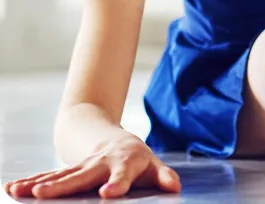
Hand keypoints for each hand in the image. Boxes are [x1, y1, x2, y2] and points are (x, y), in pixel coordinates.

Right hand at [3, 135, 179, 198]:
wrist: (119, 141)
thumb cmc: (139, 161)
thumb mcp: (154, 167)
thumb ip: (163, 177)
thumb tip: (175, 187)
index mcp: (125, 164)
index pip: (121, 176)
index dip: (116, 184)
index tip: (108, 194)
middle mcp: (100, 164)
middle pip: (81, 176)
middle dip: (62, 185)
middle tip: (43, 194)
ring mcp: (82, 166)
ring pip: (59, 175)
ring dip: (38, 184)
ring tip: (21, 193)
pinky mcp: (69, 170)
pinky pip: (48, 176)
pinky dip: (30, 182)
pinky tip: (12, 189)